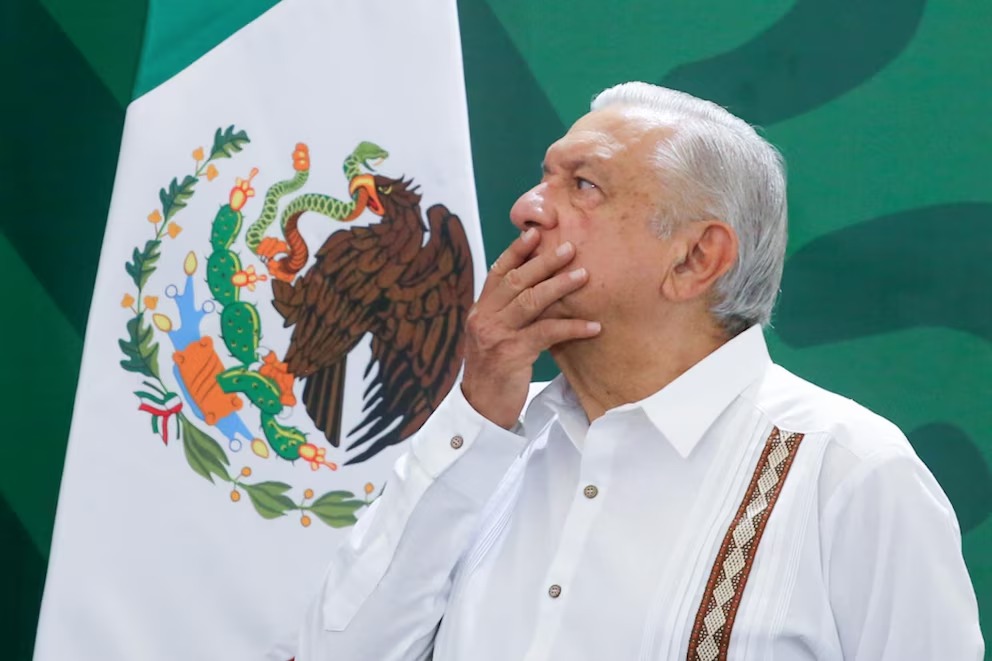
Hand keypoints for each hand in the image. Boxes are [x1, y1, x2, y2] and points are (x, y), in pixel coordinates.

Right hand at [461, 228, 601, 428]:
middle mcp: (484, 318)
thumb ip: (508, 316)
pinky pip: (546, 333)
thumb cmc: (493, 374)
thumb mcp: (494, 338)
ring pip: (530, 300)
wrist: (480, 410)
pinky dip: (571, 327)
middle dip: (543, 262)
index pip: (497, 273)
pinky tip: (592, 326)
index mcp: (480, 311)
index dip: (516, 252)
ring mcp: (496, 335)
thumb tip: (538, 293)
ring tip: (583, 276)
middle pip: (516, 281)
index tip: (535, 233)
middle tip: (570, 248)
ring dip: (559, 285)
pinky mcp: (511, 354)